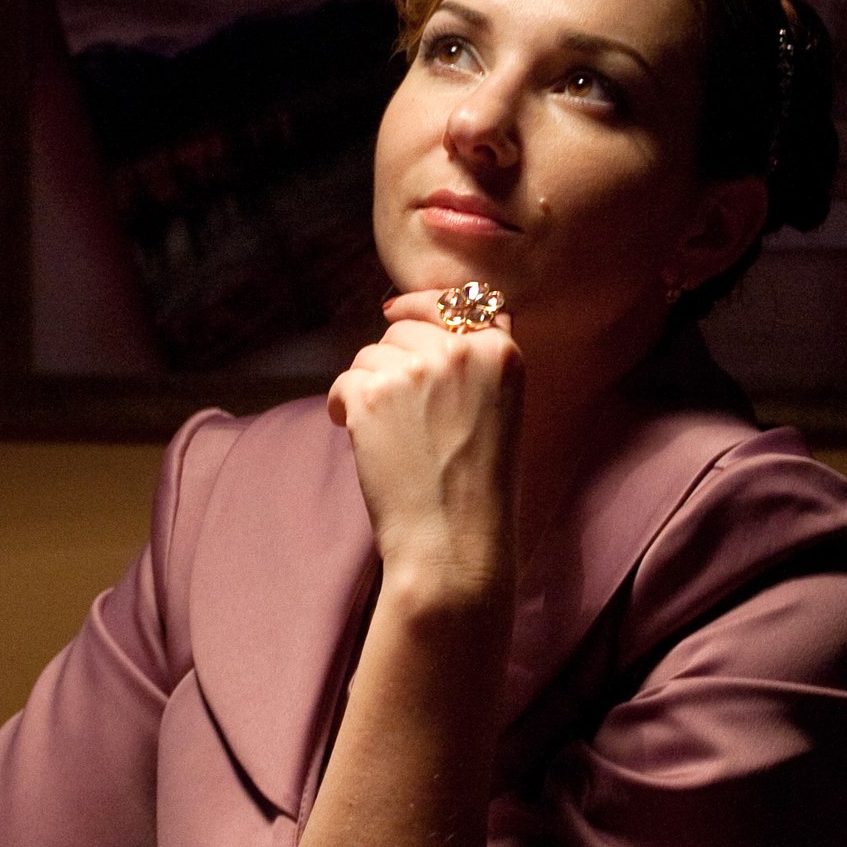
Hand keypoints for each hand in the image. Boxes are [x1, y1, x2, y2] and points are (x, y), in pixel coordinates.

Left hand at [326, 290, 522, 602]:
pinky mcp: (372, 394)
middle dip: (393, 362)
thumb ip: (475, 362)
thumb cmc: (477, 488)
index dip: (421, 306)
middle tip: (401, 414)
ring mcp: (415, 371)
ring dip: (370, 388)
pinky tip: (361, 439)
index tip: (394, 311)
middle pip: (404, 329)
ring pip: (370, 355)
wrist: (452, 544)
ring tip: (391, 436)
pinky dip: (344, 409)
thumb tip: (419, 313)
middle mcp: (461, 352)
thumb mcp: (501, 409)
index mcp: (502, 353)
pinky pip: (344, 382)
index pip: (459, 303)